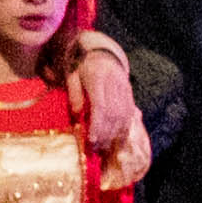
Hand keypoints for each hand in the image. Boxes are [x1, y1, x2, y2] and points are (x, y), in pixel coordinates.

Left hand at [71, 35, 143, 168]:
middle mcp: (115, 84)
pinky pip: (129, 113)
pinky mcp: (129, 92)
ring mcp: (124, 88)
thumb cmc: (82, 66)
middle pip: (113, 114)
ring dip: (115, 134)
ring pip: (124, 115)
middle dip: (105, 134)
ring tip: (105, 147)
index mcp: (98, 78)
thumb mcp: (72, 75)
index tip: (91, 140)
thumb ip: (74, 93)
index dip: (97, 125)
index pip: (101, 106)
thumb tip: (77, 114)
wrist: (102, 53)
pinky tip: (117, 139)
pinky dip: (124, 128)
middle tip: (96, 149)